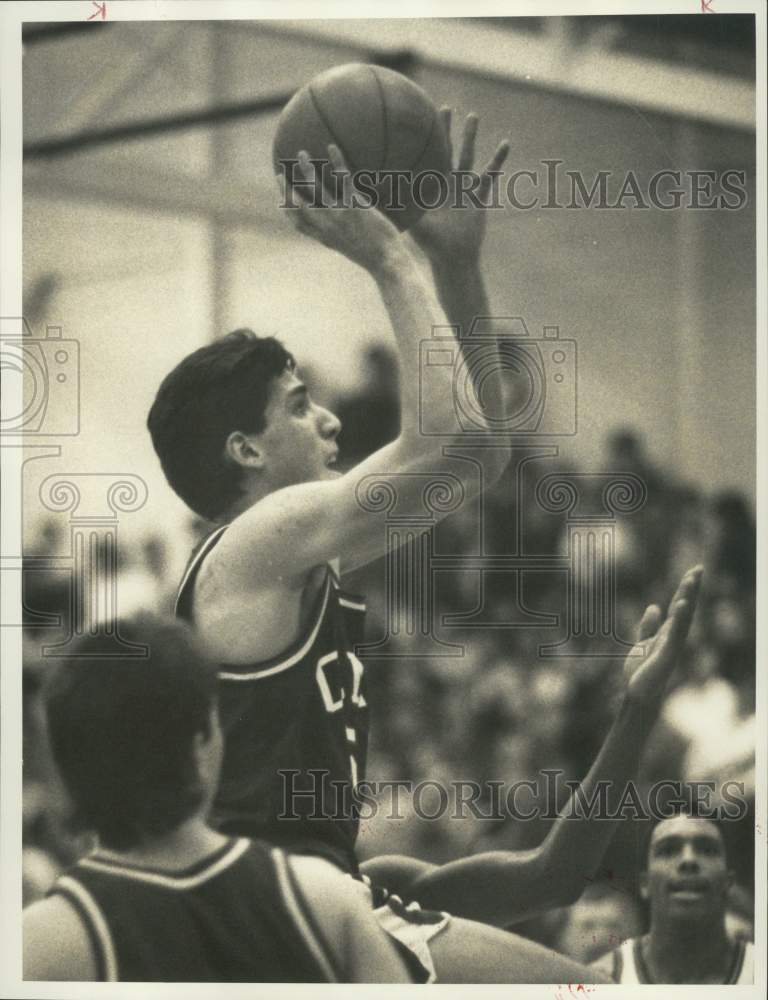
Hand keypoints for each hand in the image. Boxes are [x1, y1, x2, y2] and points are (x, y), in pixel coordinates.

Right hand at [278, 145, 402, 275]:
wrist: (387, 263)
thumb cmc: (378, 258)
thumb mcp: (358, 249)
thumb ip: (349, 236)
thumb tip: (354, 227)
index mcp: (326, 238)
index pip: (299, 225)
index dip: (288, 212)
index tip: (282, 202)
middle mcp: (326, 226)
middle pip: (298, 205)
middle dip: (285, 188)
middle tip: (280, 173)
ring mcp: (338, 215)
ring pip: (314, 188)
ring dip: (306, 170)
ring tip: (301, 153)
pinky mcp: (353, 206)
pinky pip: (342, 178)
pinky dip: (336, 161)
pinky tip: (333, 147)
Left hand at [408, 110, 509, 265]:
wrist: (454, 257)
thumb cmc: (430, 243)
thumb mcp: (411, 220)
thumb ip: (394, 206)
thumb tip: (372, 194)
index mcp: (428, 187)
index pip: (422, 157)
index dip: (420, 141)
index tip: (415, 119)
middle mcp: (444, 184)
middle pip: (445, 150)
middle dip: (443, 130)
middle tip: (443, 108)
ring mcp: (463, 188)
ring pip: (467, 156)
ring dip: (470, 137)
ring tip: (472, 116)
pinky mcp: (478, 196)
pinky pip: (490, 174)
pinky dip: (497, 160)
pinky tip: (505, 143)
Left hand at [622, 566, 702, 708]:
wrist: (638, 695)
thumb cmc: (642, 672)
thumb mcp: (643, 642)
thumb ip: (649, 626)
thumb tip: (654, 606)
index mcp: (668, 632)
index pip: (680, 606)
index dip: (686, 589)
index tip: (694, 570)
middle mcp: (674, 637)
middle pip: (685, 608)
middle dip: (691, 589)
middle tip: (698, 568)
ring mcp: (672, 646)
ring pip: (683, 619)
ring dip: (687, 598)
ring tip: (691, 580)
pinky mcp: (666, 656)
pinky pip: (673, 634)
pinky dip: (677, 620)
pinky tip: (680, 605)